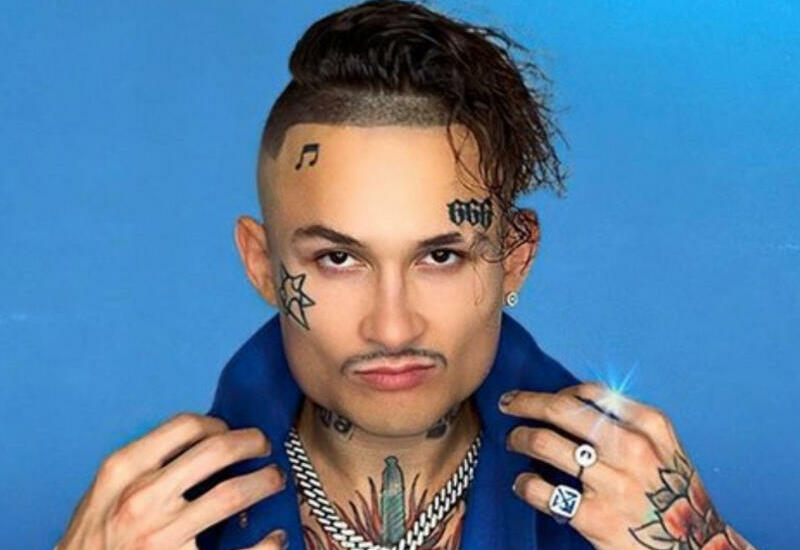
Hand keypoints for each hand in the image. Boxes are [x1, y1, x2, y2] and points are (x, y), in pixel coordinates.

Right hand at [56, 413, 286, 549]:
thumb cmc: (91, 543)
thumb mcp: (102, 493)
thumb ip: (141, 466)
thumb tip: (196, 442)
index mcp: (122, 471)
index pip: (184, 426)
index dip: (218, 423)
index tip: (229, 430)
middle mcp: (141, 500)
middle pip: (216, 451)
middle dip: (251, 442)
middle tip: (265, 447)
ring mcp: (160, 538)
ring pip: (232, 495)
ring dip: (264, 482)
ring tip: (275, 481)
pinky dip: (266, 544)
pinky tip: (274, 537)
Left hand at [500, 382, 756, 549]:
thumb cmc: (674, 497)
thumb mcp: (665, 449)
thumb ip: (629, 423)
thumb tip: (574, 401)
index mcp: (651, 426)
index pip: (591, 393)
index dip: (556, 391)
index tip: (540, 396)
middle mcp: (633, 448)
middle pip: (561, 409)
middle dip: (526, 402)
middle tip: (507, 404)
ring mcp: (614, 483)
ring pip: (545, 443)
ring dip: (520, 438)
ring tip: (513, 441)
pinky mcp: (597, 517)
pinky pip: (542, 490)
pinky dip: (524, 483)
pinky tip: (523, 483)